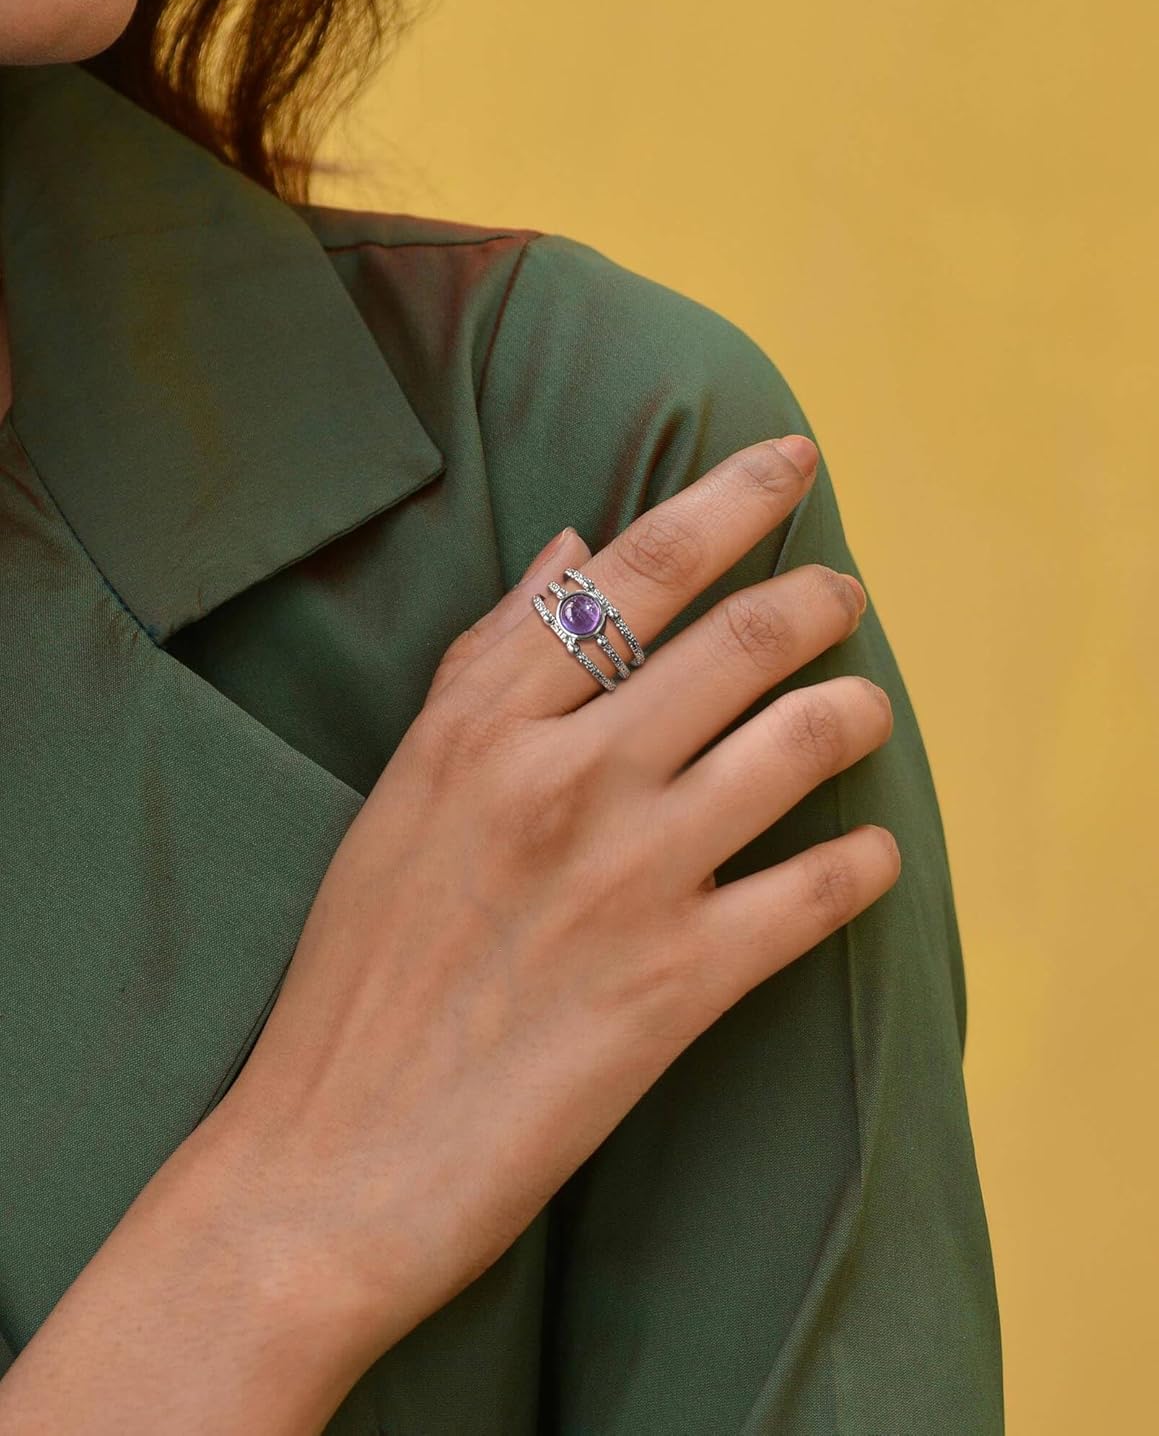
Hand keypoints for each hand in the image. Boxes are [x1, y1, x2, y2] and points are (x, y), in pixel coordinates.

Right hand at [190, 431, 898, 1366]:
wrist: (328, 1160)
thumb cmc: (357, 974)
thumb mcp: (401, 794)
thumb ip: (487, 662)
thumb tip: (573, 541)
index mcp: (483, 727)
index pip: (633, 573)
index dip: (730, 499)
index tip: (791, 460)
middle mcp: (562, 780)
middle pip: (735, 643)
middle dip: (814, 601)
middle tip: (843, 594)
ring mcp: (627, 878)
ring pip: (796, 746)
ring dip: (853, 713)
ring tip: (863, 709)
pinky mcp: (677, 986)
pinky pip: (815, 893)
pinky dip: (861, 861)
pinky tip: (868, 854)